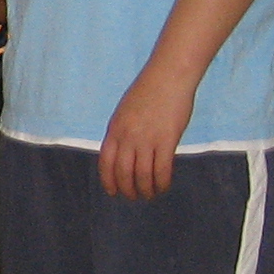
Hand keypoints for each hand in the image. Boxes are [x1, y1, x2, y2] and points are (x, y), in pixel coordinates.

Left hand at [99, 66, 195, 200]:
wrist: (168, 76)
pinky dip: (161, 183)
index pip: (105, 163)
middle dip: (128, 189)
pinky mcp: (166, 140)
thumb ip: (122, 133)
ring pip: (142, 175)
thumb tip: (124, 154)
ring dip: (145, 190)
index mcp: (114, 130)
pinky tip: (163, 186)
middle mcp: (127, 137)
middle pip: (123, 173)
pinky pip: (162, 170)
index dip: (108, 181)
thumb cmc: (149, 91)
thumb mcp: (125, 112)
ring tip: (149, 195)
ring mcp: (146, 139)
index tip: (113, 192)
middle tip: (134, 197)